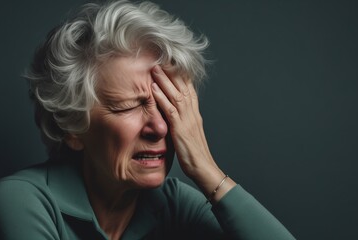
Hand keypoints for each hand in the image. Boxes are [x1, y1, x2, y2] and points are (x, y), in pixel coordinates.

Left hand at [151, 65, 234, 201]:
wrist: (204, 168)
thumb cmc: (195, 154)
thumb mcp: (189, 134)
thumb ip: (182, 121)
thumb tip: (171, 114)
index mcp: (195, 114)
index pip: (189, 89)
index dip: (180, 75)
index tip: (171, 63)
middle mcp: (192, 113)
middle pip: (183, 87)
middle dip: (172, 72)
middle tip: (161, 58)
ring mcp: (187, 120)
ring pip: (176, 94)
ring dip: (164, 80)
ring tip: (154, 68)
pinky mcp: (181, 129)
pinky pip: (170, 110)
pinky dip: (161, 98)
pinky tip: (153, 89)